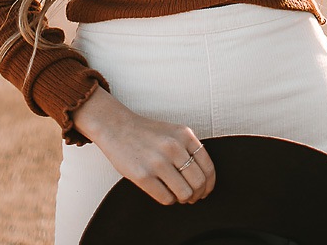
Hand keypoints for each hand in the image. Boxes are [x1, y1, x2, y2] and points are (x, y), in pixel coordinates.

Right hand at [72, 86, 215, 204]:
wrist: (117, 127)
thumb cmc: (147, 133)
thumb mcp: (173, 132)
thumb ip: (189, 149)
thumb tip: (204, 179)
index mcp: (184, 134)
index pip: (208, 167)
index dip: (209, 184)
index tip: (205, 190)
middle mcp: (173, 147)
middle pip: (198, 183)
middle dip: (197, 194)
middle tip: (191, 196)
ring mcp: (158, 161)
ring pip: (184, 193)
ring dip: (183, 199)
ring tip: (176, 194)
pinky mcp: (143, 176)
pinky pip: (166, 198)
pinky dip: (168, 199)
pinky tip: (163, 191)